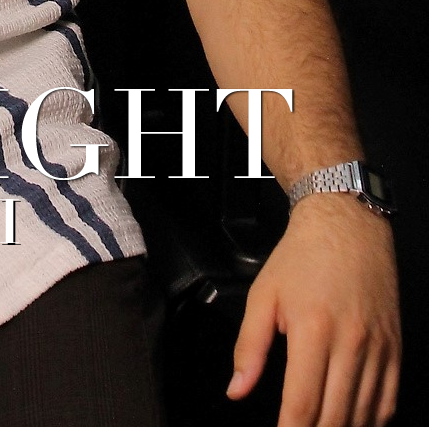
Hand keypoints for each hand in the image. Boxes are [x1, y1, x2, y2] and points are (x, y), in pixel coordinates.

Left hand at [228, 194, 399, 425]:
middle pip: (335, 418)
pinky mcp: (395, 350)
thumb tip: (236, 390)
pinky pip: (387, 402)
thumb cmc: (302, 258)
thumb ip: (249, 347)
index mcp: (314, 330)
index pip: (303, 404)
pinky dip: (370, 422)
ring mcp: (378, 349)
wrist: (347, 225)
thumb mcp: (263, 295)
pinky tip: (352, 422)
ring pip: (363, 416)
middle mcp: (351, 343)